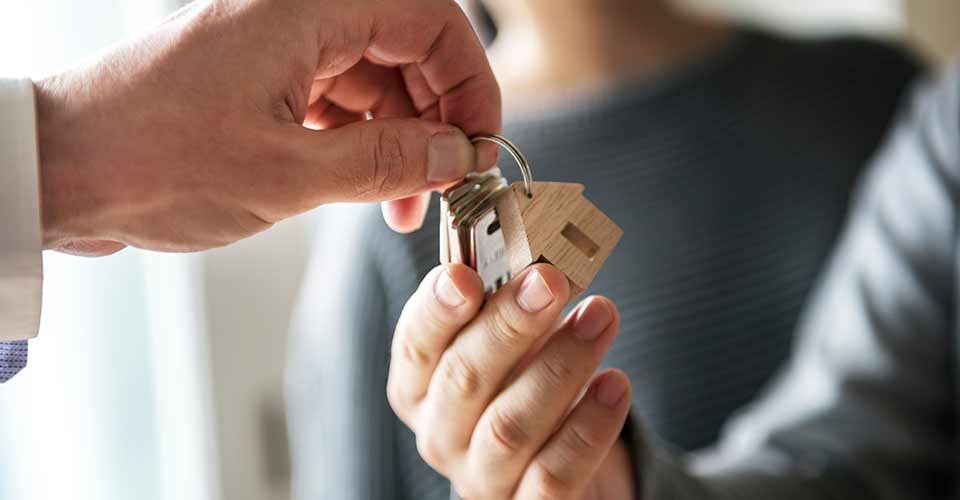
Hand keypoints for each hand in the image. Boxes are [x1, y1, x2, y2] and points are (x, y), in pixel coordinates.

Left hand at [35, 0, 500, 255]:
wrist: (60, 172)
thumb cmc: (153, 160)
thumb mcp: (288, 173)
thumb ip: (387, 162)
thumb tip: (458, 155)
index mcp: (307, 9)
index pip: (430, 21)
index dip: (469, 84)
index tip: (481, 146)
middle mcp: (297, 16)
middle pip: (406, 52)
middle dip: (435, 122)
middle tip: (448, 185)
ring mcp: (278, 49)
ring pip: (373, 84)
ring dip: (399, 145)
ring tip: (405, 207)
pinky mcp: (261, 82)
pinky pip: (336, 106)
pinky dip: (359, 148)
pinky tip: (367, 194)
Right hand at [388, 263, 634, 498]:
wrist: (551, 460)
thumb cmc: (520, 383)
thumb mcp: (504, 342)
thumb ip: (507, 304)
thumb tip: (541, 258)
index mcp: (419, 385)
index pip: (415, 345)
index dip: (436, 310)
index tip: (464, 275)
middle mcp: (440, 433)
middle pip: (464, 380)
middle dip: (508, 325)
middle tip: (550, 281)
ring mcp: (481, 476)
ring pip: (512, 426)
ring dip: (560, 366)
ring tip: (600, 315)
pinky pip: (555, 473)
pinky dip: (588, 427)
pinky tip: (616, 383)